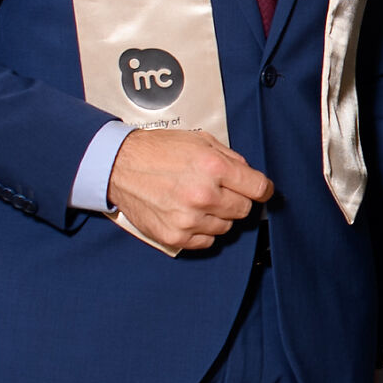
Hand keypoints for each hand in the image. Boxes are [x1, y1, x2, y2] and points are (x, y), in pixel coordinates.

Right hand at [107, 127, 271, 254]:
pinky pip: (206, 242)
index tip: (261, 191)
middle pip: (243, 210)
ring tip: (197, 200)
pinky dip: (202, 231)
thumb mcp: (199, 140)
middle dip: (236, 200)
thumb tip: (249, 175)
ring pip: (226, 227)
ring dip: (217, 216)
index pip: (258, 189)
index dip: (262, 190)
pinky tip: (188, 214)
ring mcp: (189, 219)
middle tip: (218, 191)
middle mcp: (203, 195)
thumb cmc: (157, 151)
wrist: (119, 166)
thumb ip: (229, 158)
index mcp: (213, 168)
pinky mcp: (175, 237)